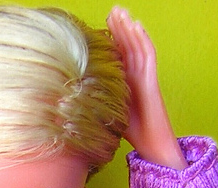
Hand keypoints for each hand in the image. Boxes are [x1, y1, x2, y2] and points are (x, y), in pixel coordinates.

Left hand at [107, 6, 186, 169]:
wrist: (151, 145)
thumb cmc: (132, 133)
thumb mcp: (107, 115)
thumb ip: (94, 106)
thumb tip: (65, 106)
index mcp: (125, 82)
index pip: (118, 56)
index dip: (111, 41)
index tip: (98, 28)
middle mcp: (135, 76)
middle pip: (127, 46)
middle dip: (119, 29)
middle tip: (110, 12)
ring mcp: (145, 77)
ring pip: (137, 46)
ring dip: (129, 28)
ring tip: (120, 13)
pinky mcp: (152, 80)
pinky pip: (149, 56)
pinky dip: (143, 40)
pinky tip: (136, 27)